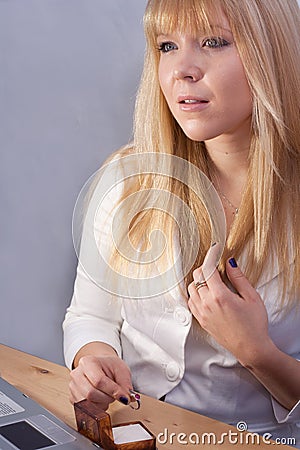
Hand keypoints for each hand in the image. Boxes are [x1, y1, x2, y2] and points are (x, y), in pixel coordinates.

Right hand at [69, 354, 132, 409]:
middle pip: (91, 393)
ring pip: (87, 403)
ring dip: (102, 404)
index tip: (124, 397)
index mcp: (87, 362)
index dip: (113, 391)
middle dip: (107, 398)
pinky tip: (101, 399)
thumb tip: (126, 398)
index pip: (99, 380)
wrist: (101, 366)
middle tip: (116, 396)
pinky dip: (96, 407)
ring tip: (108, 395)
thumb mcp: (121, 370)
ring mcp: (73, 386)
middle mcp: (77, 373)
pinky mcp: (72, 398)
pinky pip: (84, 409)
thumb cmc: (110, 367)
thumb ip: (125, 384)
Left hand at [188, 248, 269, 366]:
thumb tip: (230, 262)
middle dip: (205, 267)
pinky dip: (195, 294)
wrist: (251, 348)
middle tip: (216, 266)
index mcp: (220, 296)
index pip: (208, 269)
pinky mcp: (201, 320)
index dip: (211, 256)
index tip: (215, 249)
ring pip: (191, 289)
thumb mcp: (252, 298)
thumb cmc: (254, 325)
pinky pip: (191, 302)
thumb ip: (239, 278)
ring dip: (199, 280)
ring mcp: (202, 313)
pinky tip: (206, 294)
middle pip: (197, 276)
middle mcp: (207, 304)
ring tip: (212, 280)